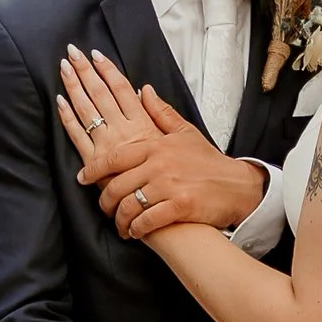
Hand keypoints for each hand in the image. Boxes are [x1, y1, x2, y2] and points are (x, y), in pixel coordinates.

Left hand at [58, 46, 268, 240]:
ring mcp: (168, 186)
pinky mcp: (179, 207)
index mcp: (156, 146)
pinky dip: (137, 229)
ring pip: (129, 205)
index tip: (83, 177)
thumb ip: (160, 113)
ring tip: (121, 226)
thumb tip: (142, 90)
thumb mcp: (185, 132)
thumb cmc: (209, 162)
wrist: (238, 186)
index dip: (94, 169)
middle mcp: (159, 165)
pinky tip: (136, 232)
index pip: (114, 157)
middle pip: (116, 185)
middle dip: (106, 201)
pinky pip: (147, 221)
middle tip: (105, 209)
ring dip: (121, 220)